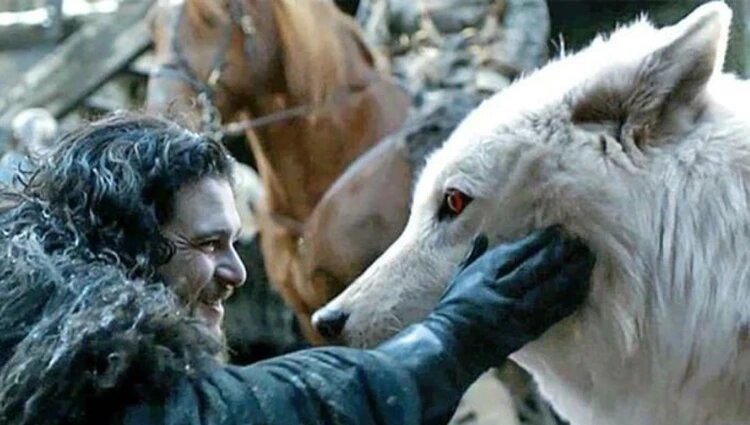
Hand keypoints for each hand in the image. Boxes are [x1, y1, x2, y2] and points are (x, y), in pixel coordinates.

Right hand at [425, 226, 594, 366]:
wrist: (452, 345)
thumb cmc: (453, 309)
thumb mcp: (459, 277)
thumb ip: (474, 256)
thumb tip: (482, 237)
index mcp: (486, 274)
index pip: (520, 252)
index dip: (541, 240)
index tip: (558, 230)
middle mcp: (503, 290)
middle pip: (539, 266)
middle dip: (561, 252)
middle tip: (579, 241)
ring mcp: (518, 311)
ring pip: (552, 287)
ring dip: (572, 272)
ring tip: (587, 259)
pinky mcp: (528, 330)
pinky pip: (555, 311)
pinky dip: (571, 297)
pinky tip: (583, 286)